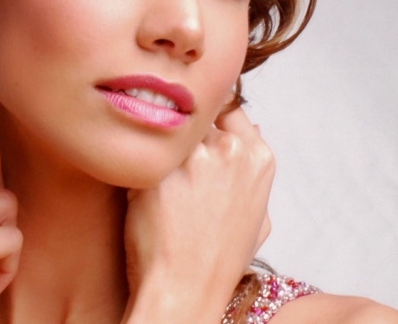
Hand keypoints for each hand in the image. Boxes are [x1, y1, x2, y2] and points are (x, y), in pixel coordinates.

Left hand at [123, 107, 273, 323]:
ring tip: (160, 184)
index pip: (229, 106)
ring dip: (160, 149)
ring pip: (168, 131)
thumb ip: (252, 169)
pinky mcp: (159, 168)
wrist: (185, 290)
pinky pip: (143, 150)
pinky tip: (144, 194)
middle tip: (173, 163)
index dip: (207, 118)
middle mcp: (231, 151)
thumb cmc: (218, 260)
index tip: (192, 133)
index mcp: (259, 158)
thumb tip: (250, 128)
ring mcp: (195, 158)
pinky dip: (138, 166)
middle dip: (182, 135)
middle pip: (196, 117)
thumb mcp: (257, 216)